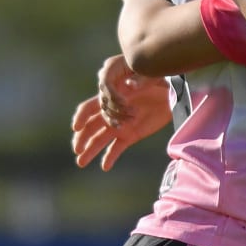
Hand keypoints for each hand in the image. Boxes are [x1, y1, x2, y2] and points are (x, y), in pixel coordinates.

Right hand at [70, 55, 169, 170]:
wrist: (169, 94)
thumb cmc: (156, 81)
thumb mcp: (147, 78)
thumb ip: (138, 82)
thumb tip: (130, 84)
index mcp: (109, 99)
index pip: (89, 108)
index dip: (81, 117)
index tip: (76, 127)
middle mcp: (110, 114)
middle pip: (91, 127)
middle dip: (82, 138)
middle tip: (77, 150)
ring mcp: (119, 126)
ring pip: (100, 140)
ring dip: (90, 151)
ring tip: (81, 163)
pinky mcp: (129, 136)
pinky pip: (116, 148)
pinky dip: (110, 157)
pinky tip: (105, 167)